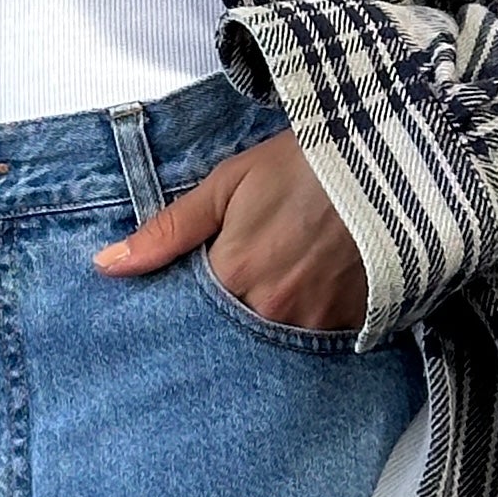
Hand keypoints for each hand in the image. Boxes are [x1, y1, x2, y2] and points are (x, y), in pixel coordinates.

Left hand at [91, 125, 368, 337]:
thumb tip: (107, 266)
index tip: (208, 275)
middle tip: (253, 269)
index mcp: (233, 273)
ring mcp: (316, 321)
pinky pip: (319, 336)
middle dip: (234, 307)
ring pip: (275, 334)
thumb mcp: (227, 184)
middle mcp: (271, 309)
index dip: (196, 295)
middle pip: (234, 327)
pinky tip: (317, 282)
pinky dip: (311, 314)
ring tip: (287, 271)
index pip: (193, 311)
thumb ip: (168, 231)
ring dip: (273, 311)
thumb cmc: (304, 163)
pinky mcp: (354, 324)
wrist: (390, 159)